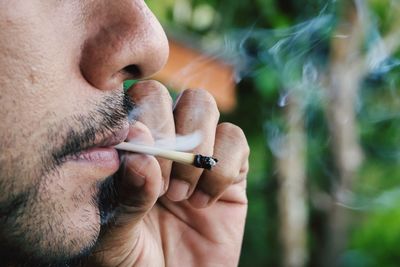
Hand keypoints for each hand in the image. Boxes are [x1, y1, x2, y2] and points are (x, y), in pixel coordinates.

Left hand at [88, 81, 249, 266]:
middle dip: (170, 137)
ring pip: (204, 104)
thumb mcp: (114, 236)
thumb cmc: (133, 263)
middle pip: (170, 94)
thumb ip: (126, 192)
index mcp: (128, 149)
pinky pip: (236, 139)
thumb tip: (140, 145)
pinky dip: (224, 168)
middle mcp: (163, 142)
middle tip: (164, 187)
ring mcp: (198, 152)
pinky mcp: (231, 169)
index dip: (141, 120)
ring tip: (182, 196)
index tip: (141, 162)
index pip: (132, 100)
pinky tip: (205, 202)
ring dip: (197, 150)